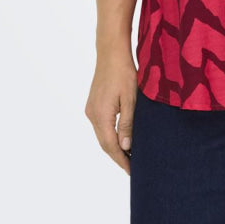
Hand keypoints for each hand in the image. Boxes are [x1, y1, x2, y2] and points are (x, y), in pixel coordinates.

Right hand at [84, 45, 137, 175]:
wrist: (111, 52)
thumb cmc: (124, 73)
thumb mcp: (131, 99)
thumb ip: (127, 124)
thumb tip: (126, 146)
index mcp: (101, 115)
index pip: (111, 146)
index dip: (122, 160)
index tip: (133, 171)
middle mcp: (92, 115)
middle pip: (104, 144)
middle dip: (118, 157)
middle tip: (133, 168)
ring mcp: (91, 109)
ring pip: (102, 135)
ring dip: (114, 147)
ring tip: (130, 156)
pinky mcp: (93, 104)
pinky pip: (101, 126)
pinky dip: (110, 135)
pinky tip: (121, 138)